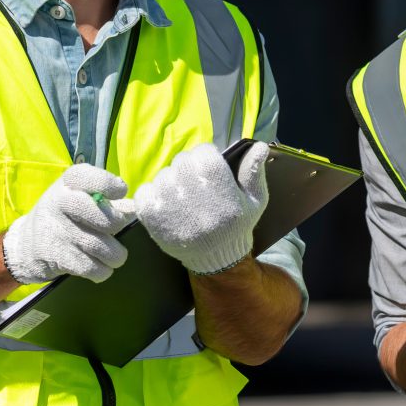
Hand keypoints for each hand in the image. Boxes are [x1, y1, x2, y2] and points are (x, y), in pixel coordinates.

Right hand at [3, 164, 133, 283]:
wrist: (28, 244)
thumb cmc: (69, 214)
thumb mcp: (84, 197)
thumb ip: (111, 201)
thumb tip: (135, 211)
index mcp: (70, 182)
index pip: (90, 177)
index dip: (110, 185)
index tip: (121, 192)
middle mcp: (60, 202)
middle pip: (100, 214)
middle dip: (117, 224)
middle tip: (118, 229)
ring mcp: (55, 230)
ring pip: (98, 245)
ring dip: (115, 254)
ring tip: (117, 255)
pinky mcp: (53, 256)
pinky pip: (88, 266)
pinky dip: (101, 270)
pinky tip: (101, 267)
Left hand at [133, 142, 268, 275]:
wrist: (217, 259)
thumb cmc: (238, 225)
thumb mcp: (255, 199)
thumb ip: (254, 170)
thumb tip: (260, 146)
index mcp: (217, 180)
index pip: (203, 151)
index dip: (208, 159)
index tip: (211, 172)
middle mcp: (191, 188)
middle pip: (182, 161)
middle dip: (189, 169)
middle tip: (197, 187)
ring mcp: (168, 202)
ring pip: (163, 175)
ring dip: (172, 183)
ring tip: (184, 199)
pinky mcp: (151, 217)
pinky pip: (144, 191)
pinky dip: (153, 196)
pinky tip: (167, 205)